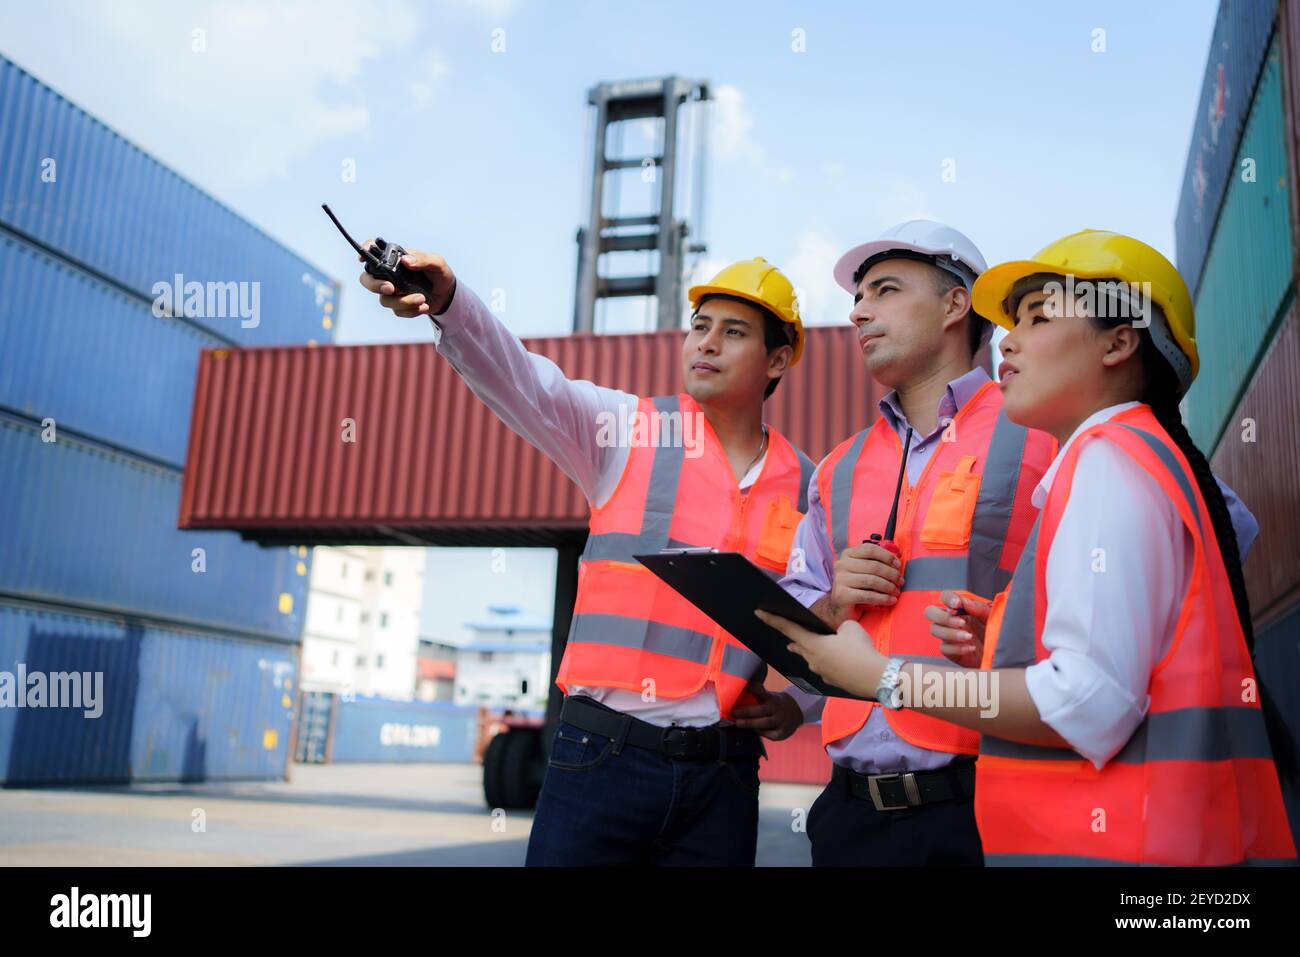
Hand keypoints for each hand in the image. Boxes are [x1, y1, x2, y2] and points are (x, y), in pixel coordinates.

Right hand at [358, 244, 456, 316]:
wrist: (447, 294)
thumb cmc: (440, 274)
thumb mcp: (437, 263)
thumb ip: (423, 259)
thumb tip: (406, 260)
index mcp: (396, 259)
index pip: (374, 252)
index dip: (364, 253)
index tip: (361, 260)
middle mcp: (389, 275)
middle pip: (367, 280)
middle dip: (375, 286)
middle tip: (390, 288)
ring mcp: (392, 291)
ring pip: (384, 300)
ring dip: (403, 302)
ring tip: (422, 299)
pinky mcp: (399, 305)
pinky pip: (397, 311)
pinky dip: (411, 310)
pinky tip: (423, 307)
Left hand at [732, 679, 803, 740]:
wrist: (796, 711)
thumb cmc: (775, 704)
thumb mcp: (768, 697)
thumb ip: (756, 697)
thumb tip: (736, 697)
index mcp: (772, 698)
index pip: (762, 692)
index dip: (753, 688)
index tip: (745, 686)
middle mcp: (778, 708)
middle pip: (761, 710)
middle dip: (746, 712)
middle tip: (734, 713)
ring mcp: (782, 721)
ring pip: (765, 723)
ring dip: (750, 723)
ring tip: (738, 723)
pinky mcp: (783, 733)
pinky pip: (769, 734)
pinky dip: (760, 732)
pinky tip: (753, 730)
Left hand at [755, 610, 884, 698]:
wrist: (875, 678)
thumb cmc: (860, 650)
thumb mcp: (849, 628)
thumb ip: (838, 629)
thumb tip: (838, 635)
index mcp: (813, 644)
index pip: (788, 628)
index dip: (772, 619)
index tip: (758, 612)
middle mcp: (812, 660)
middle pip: (798, 646)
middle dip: (792, 640)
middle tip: (787, 637)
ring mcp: (821, 673)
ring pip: (811, 659)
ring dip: (810, 652)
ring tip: (811, 646)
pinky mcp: (832, 681)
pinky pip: (825, 668)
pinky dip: (827, 662)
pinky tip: (838, 660)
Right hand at [824, 542, 903, 625]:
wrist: (840, 607)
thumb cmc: (855, 587)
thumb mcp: (863, 571)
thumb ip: (875, 562)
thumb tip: (897, 557)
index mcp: (847, 554)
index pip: (870, 549)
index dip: (887, 556)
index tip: (898, 565)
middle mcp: (842, 565)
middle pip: (873, 566)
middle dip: (892, 574)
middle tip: (900, 581)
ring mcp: (840, 579)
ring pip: (872, 580)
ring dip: (889, 587)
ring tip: (896, 591)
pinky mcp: (842, 595)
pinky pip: (868, 596)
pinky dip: (883, 598)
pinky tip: (891, 600)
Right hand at [922, 589, 991, 666]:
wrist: (1000, 654)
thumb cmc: (997, 632)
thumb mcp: (992, 617)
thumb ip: (980, 608)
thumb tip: (965, 603)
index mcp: (960, 608)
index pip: (945, 596)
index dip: (948, 598)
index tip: (958, 605)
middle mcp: (950, 620)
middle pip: (930, 612)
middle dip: (942, 617)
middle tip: (961, 623)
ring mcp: (948, 636)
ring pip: (934, 630)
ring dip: (951, 633)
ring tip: (969, 636)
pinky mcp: (950, 651)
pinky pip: (943, 648)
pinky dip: (956, 648)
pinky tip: (970, 648)